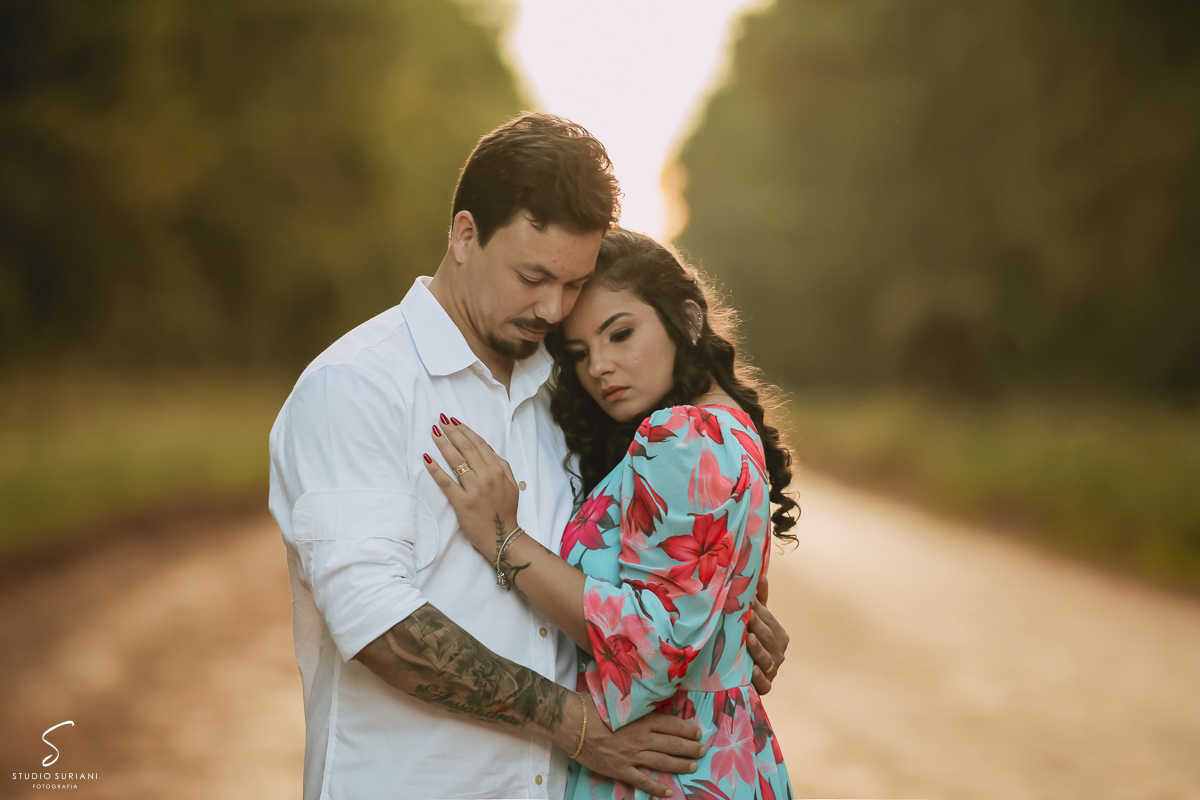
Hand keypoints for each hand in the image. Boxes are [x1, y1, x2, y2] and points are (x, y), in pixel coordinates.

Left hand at [423, 416, 518, 558]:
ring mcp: (474, 489)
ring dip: (443, 444)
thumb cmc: (506, 511)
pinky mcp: (462, 502)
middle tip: (440, 421)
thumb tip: (487, 449)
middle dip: (452, 432)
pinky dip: (436, 469)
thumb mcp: (511, 484)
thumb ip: (502, 465)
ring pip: (456, 461)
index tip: (454, 421)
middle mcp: (487, 477)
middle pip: (466, 448)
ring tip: (434, 432)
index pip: (480, 444)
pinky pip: (446, 482)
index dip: (465, 430)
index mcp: (498, 470)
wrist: (502, 537)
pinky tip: (427, 458)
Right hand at [573, 694, 705, 797]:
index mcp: (641, 720)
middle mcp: (641, 739)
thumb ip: (635, 704)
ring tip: (693, 766)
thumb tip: (647, 698)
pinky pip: (643, 781)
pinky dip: (657, 788)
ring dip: (680, 765)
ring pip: (663, 762)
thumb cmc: (591, 708)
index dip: (687, 729)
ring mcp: (631, 756)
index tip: (697, 732)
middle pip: (672, 744)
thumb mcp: (618, 700)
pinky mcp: (620, 770)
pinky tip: (669, 792)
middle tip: (702, 750)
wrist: (572, 724)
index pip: (672, 724)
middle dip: (690, 748)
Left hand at [748, 575, 788, 694]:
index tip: (746, 600)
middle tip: (745, 615)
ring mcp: (773, 670)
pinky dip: (758, 677)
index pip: (768, 620)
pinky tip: (751, 670)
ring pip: (766, 659)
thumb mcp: (756, 621)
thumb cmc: (750, 642)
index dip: (757, 610)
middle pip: (767, 637)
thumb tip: (761, 575)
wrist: (744, 674)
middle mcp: (779, 652)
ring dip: (758, 649)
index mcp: (779, 635)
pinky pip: (764, 683)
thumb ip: (760, 601)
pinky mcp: (765, 686)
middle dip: (756, 626)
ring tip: (749, 639)